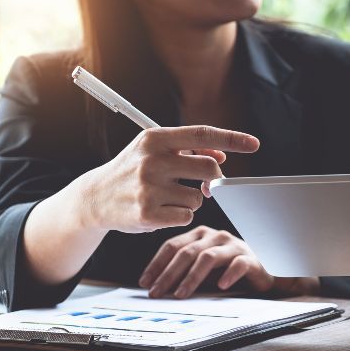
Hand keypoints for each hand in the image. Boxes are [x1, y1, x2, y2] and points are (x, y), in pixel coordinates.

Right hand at [80, 126, 258, 233]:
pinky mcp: (148, 214)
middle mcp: (152, 161)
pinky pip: (186, 216)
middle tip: (203, 184)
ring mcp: (149, 188)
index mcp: (155, 139)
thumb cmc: (131, 170)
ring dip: (192, 199)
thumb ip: (188, 149)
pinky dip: (180, 215)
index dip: (231, 139)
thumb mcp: (154, 151)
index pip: (202, 134)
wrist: (95, 198)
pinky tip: (161, 210)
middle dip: (213, 180)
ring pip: (199, 197)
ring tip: (168, 197)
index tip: (254, 144)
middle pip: (209, 169)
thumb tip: (221, 155)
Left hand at [139, 226, 276, 298]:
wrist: (261, 275)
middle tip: (157, 292)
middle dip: (168, 274)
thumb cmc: (226, 272)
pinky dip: (228, 275)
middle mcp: (215, 236)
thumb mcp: (200, 272)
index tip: (144, 282)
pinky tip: (220, 286)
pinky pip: (238, 264)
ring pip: (208, 257)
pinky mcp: (250, 258)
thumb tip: (155, 287)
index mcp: (200, 235)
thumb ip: (182, 273)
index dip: (156, 264)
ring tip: (180, 294)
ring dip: (191, 277)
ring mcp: (233, 246)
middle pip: (187, 252)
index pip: (172, 246)